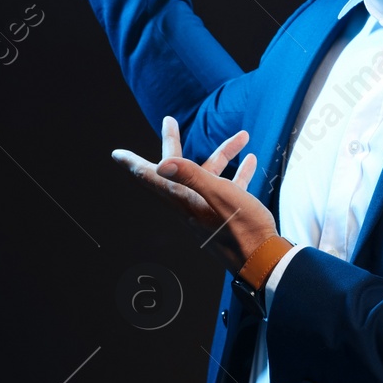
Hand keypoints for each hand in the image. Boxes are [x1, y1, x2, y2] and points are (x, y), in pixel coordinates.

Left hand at [111, 116, 281, 278]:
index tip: (117, 153)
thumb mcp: (220, 196)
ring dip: (224, 154)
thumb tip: (161, 164)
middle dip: (173, 143)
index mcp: (186, 201)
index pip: (152, 178)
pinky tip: (249, 161)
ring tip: (242, 137)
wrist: (265, 261)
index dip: (133, 163)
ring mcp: (210, 211)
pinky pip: (228, 188)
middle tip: (169, 121)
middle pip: (177, 169)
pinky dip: (237, 173)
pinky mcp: (228, 216)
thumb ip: (192, 178)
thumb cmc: (244, 230)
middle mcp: (193, 205)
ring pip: (210, 175)